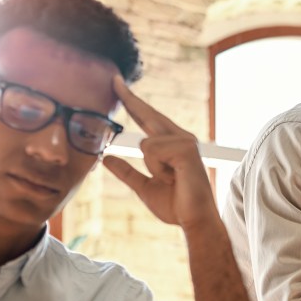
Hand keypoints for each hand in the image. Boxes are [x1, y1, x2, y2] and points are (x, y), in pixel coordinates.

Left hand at [103, 75, 219, 230]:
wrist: (194, 220)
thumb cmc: (176, 205)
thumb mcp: (144, 187)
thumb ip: (126, 172)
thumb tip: (106, 158)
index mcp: (172, 144)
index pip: (148, 118)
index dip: (132, 102)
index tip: (118, 86)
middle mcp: (181, 138)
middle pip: (149, 114)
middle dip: (130, 99)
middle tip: (113, 79)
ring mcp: (185, 142)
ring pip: (145, 143)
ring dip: (151, 168)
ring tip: (169, 180)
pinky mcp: (186, 150)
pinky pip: (152, 152)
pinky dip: (157, 169)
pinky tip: (172, 178)